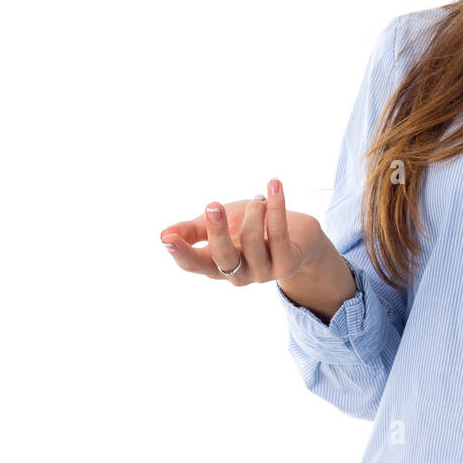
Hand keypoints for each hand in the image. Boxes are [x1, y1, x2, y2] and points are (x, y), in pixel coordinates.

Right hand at [160, 178, 331, 285]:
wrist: (299, 235)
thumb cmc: (252, 227)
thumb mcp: (221, 224)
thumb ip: (194, 230)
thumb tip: (163, 234)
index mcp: (217, 265)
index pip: (194, 265)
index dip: (181, 254)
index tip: (167, 239)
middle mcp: (238, 275)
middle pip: (222, 258)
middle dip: (216, 232)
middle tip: (213, 206)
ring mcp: (264, 273)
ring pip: (252, 243)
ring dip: (254, 213)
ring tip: (257, 198)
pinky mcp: (288, 264)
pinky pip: (279, 235)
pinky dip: (276, 208)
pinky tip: (274, 187)